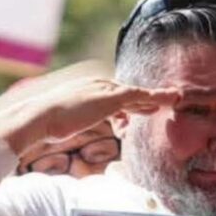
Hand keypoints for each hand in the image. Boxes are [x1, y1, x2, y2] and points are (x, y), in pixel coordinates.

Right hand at [0, 60, 179, 156]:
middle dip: (147, 97)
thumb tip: (60, 131)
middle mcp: (99, 84)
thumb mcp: (61, 122)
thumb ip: (67, 123)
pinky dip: (158, 96)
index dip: (131, 104)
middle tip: (166, 98)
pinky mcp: (112, 97)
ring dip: (159, 95)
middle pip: (129, 92)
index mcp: (88, 88)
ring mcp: (106, 89)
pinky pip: (142, 95)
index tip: (143, 109)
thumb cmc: (44, 123)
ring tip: (176, 96)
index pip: (115, 96)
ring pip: (139, 93)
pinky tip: (172, 98)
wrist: (39, 116)